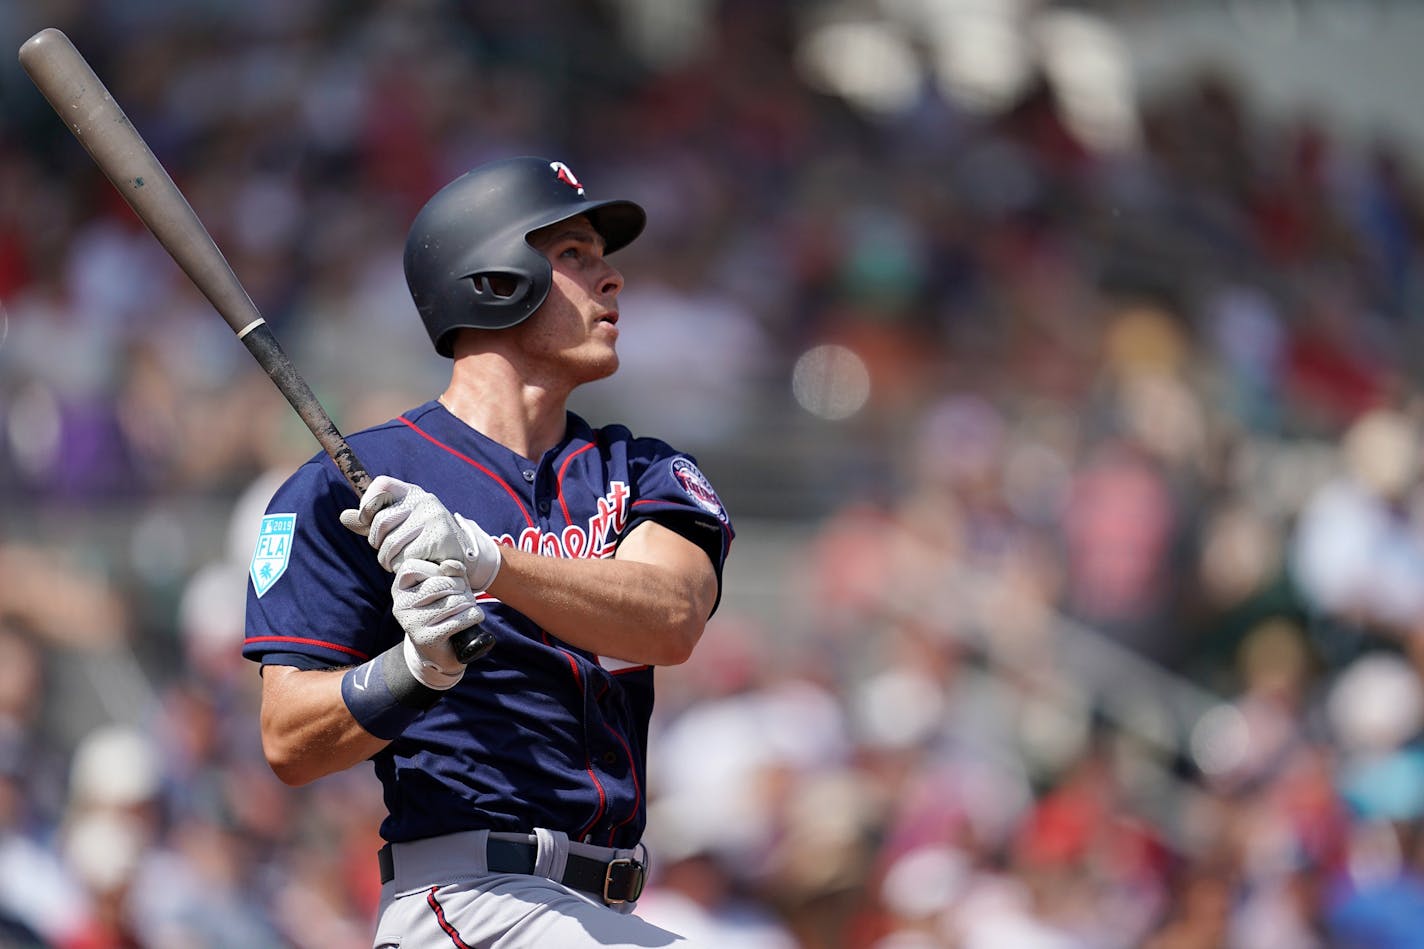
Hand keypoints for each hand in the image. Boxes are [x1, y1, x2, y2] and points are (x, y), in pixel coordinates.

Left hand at [341, 475, 501, 590]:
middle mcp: (424, 500)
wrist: (458, 558)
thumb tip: (344, 517)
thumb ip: (370, 522)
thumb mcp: (396, 527)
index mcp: (412, 493)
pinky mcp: (438, 538)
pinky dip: (402, 567)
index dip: (368, 503)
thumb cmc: (420, 540)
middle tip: (387, 551)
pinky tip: (413, 566)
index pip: (381, 484)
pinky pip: (404, 557)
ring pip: (390, 544)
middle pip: (380, 522)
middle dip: (377, 543)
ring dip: (388, 560)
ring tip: (399, 561)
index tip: (368, 522)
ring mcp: (433, 517)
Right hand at [391, 558, 484, 688]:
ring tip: (466, 608)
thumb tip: (450, 565)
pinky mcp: (428, 638)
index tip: (446, 580)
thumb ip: (450, 571)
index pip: (414, 566)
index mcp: (399, 589)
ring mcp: (413, 623)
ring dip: (470, 602)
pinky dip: (474, 616)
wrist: (439, 652)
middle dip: (461, 587)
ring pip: (455, 601)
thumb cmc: (443, 611)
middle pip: (440, 583)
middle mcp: (401, 606)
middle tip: (464, 596)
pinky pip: (463, 617)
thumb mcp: (446, 585)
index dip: (437, 569)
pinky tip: (471, 619)